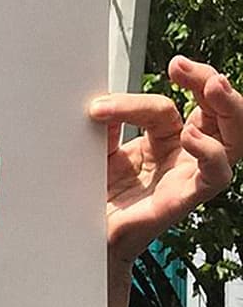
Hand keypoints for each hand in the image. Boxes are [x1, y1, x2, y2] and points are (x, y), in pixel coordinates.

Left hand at [91, 58, 241, 265]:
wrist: (80, 241)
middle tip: (181, 65)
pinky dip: (210, 152)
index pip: (166, 108)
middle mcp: (181, 157)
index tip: (100, 105)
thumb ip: (106, 126)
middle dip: (208, 82)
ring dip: (230, 108)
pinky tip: (189, 136)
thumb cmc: (91, 199)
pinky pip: (216, 175)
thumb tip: (104, 104)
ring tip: (212, 85)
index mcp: (161, 143)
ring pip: (233, 139)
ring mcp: (187, 177)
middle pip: (217, 113)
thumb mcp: (97, 152)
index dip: (136, 100)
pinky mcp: (185, 199)